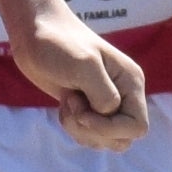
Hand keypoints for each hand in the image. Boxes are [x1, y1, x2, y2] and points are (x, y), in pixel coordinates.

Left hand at [11, 4, 147, 146]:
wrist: (34, 32)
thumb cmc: (58, 43)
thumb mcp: (85, 66)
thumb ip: (104, 95)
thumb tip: (109, 114)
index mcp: (131, 82)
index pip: (137, 127)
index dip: (111, 129)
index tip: (84, 113)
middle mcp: (123, 94)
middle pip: (121, 138)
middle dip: (93, 131)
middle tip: (74, 108)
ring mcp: (104, 102)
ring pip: (104, 139)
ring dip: (81, 130)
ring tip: (67, 104)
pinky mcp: (86, 107)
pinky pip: (89, 134)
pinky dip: (73, 127)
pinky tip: (64, 105)